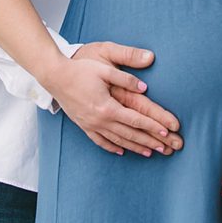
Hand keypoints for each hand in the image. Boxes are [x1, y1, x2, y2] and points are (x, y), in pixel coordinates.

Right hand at [47, 44, 181, 157]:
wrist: (54, 76)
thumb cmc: (80, 70)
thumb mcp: (105, 69)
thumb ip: (126, 78)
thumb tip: (145, 88)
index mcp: (107, 107)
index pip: (135, 120)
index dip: (152, 127)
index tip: (167, 133)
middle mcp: (99, 120)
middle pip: (129, 134)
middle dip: (149, 141)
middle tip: (166, 148)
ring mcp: (90, 124)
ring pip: (117, 140)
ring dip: (134, 147)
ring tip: (150, 153)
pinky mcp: (83, 125)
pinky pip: (99, 141)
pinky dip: (111, 147)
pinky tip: (121, 151)